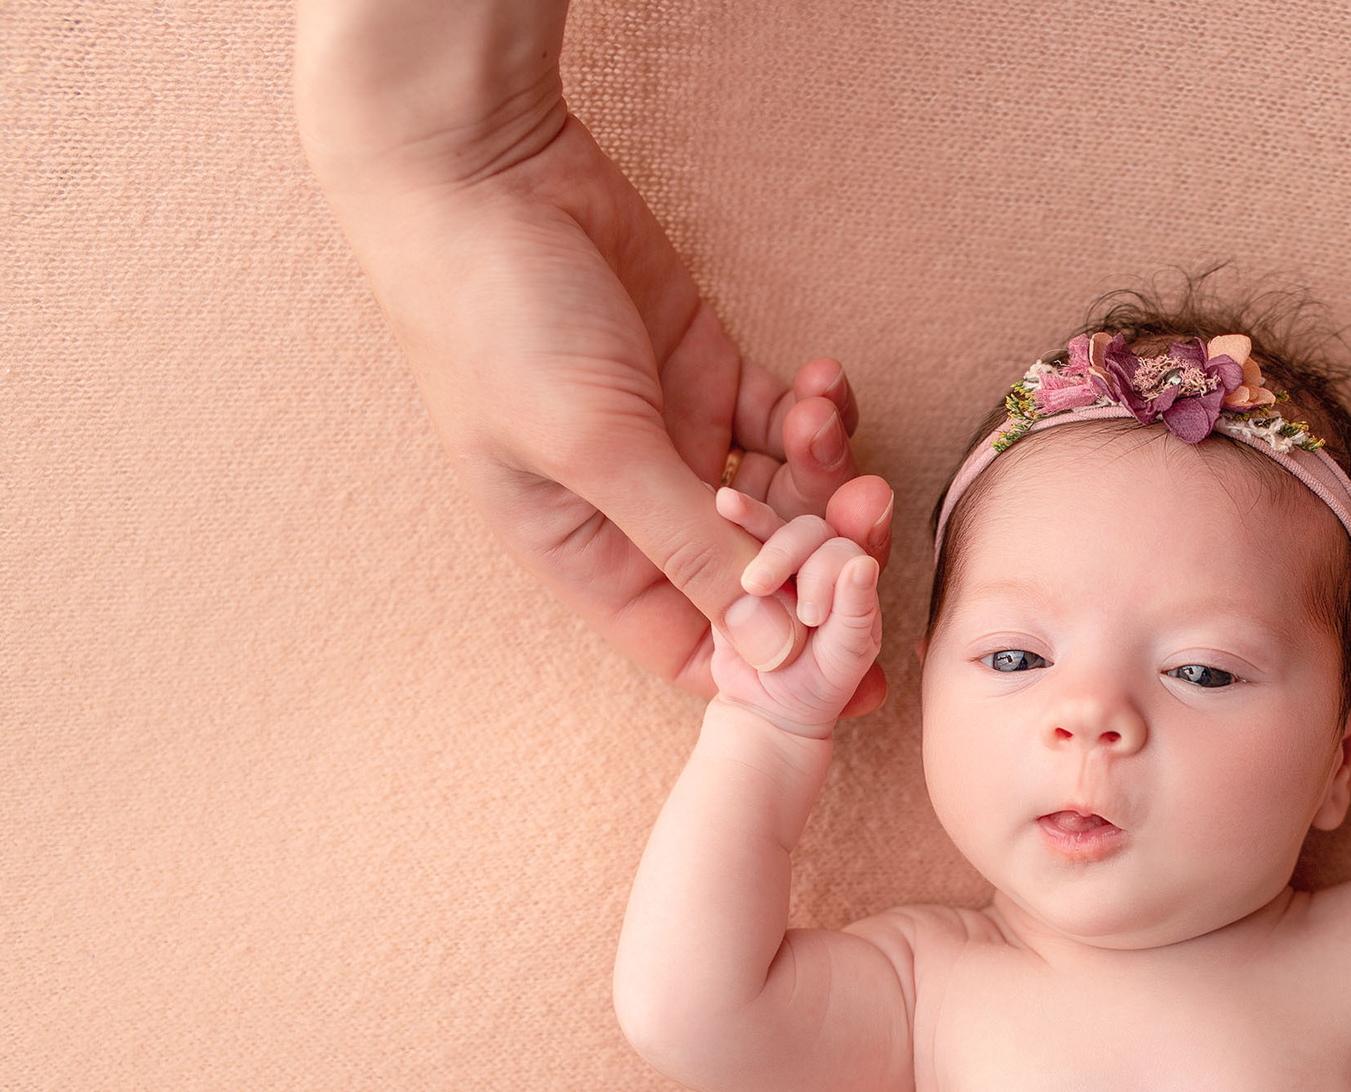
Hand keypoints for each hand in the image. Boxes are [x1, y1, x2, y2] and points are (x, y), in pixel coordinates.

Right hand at [296, 6, 891, 697]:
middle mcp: (634, 510)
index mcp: (586, 554)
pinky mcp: (709, 374)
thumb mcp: (595, 446)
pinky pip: (788, 424)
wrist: (483, 171)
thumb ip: (689, 546)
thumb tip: (768, 651)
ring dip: (825, 479)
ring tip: (827, 429)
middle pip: (757, 576)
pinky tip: (822, 382)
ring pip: (785, 500)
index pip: (694, 646)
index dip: (771, 661)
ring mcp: (676, 440)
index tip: (848, 655)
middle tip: (867, 518)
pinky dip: (818, 414)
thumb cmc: (496, 317)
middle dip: (819, 559)